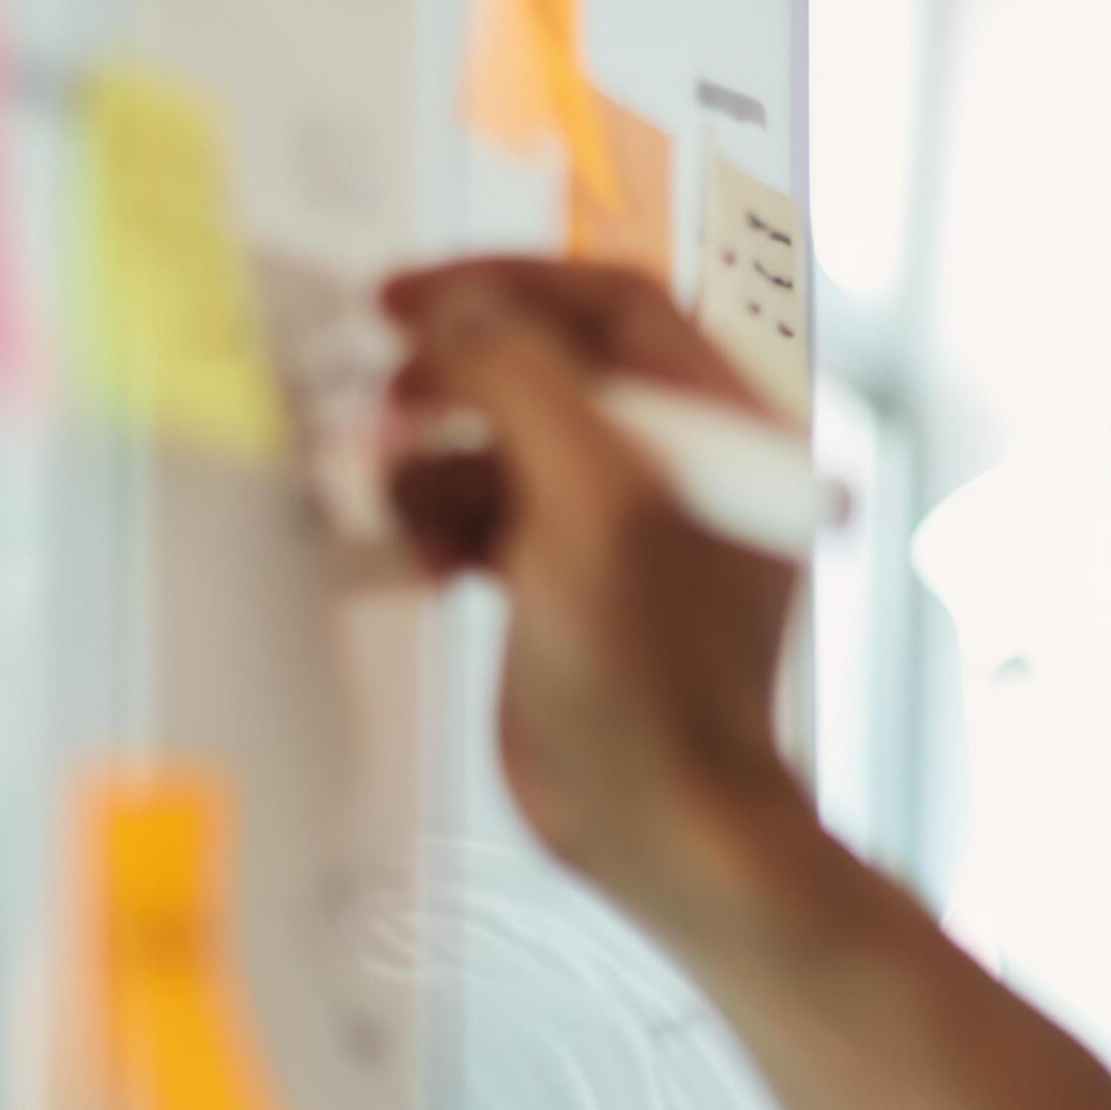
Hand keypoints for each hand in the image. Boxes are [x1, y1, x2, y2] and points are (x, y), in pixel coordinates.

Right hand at [378, 261, 804, 922]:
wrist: (658, 824)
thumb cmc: (655, 680)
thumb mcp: (591, 503)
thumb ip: (526, 384)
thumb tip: (457, 312)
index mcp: (724, 425)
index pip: (610, 302)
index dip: (504, 285)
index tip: (406, 298)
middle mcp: (681, 463)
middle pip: (546, 367)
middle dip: (456, 382)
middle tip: (386, 402)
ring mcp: (624, 524)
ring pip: (502, 443)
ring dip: (437, 463)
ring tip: (406, 509)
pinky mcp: (569, 581)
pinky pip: (487, 513)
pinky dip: (443, 522)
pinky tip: (426, 559)